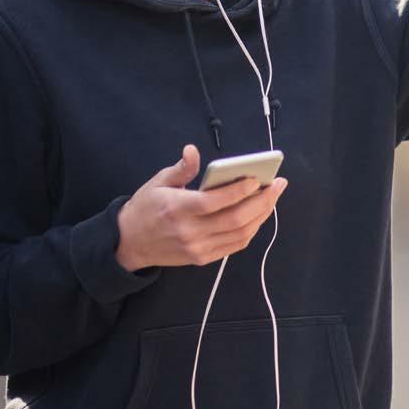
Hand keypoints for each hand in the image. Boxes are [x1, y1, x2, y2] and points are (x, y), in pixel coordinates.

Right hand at [115, 144, 287, 269]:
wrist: (130, 243)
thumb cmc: (145, 207)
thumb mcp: (158, 182)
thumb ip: (181, 168)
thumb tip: (192, 150)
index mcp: (177, 209)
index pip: (214, 202)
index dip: (238, 191)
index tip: (257, 178)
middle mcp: (189, 232)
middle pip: (234, 219)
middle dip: (262, 201)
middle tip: (277, 185)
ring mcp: (198, 248)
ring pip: (239, 234)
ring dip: (261, 216)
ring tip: (273, 197)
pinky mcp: (202, 258)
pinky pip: (234, 245)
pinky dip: (251, 230)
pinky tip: (259, 215)